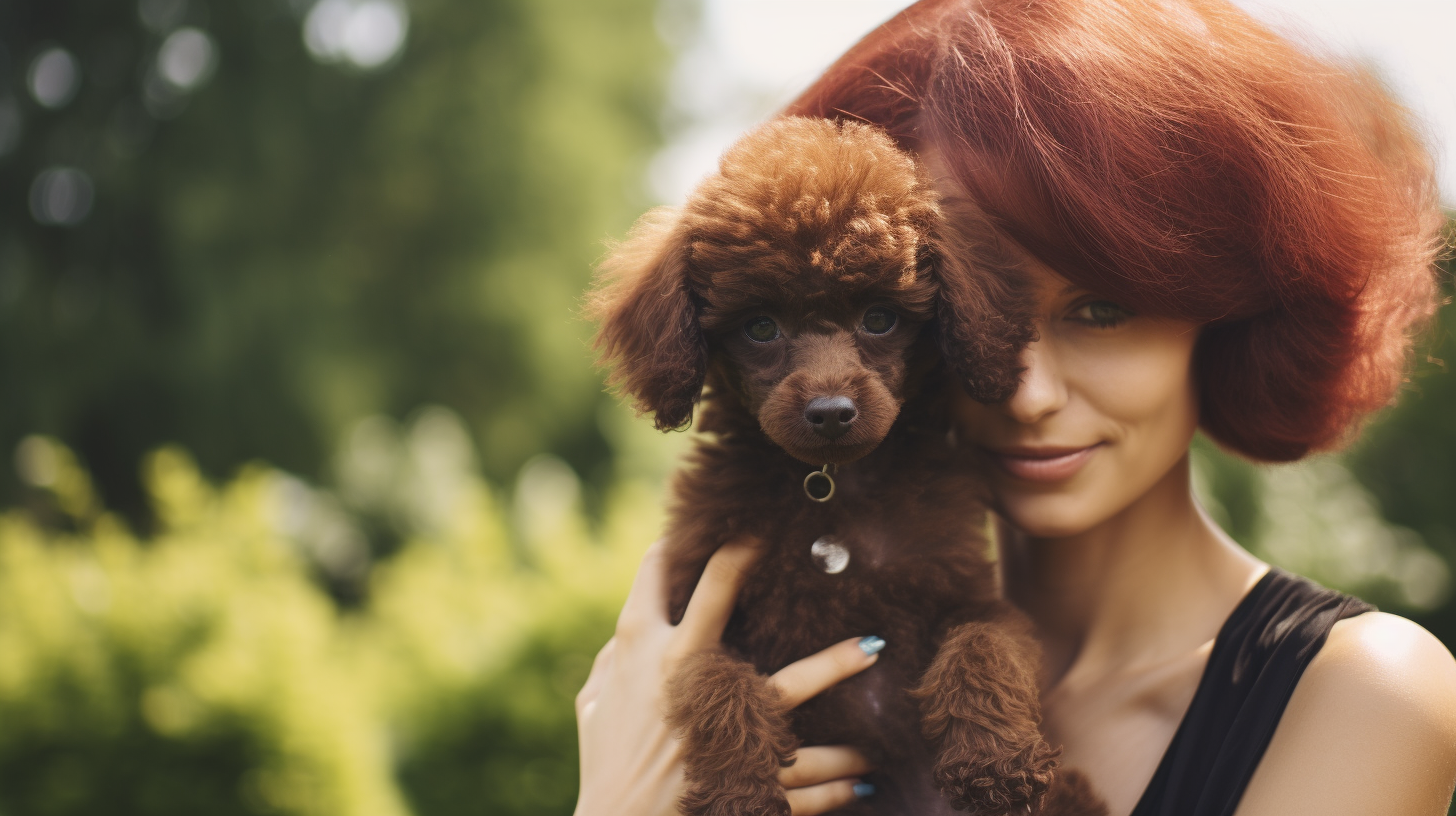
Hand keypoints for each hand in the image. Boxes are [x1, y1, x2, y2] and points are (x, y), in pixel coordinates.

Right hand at [574, 538, 878, 815]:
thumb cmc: (604, 768)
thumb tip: (631, 629)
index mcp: (641, 653)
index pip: (654, 579)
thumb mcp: (594, 708)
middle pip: (716, 602)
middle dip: (740, 564)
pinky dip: (837, 782)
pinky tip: (864, 778)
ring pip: (791, 686)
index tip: (701, 524)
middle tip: (777, 535)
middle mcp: (682, 676)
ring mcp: (718, 719)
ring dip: (838, 665)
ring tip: (874, 650)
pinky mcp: (747, 769)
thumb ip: (614, 664)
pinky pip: (803, 771)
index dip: (674, 545)